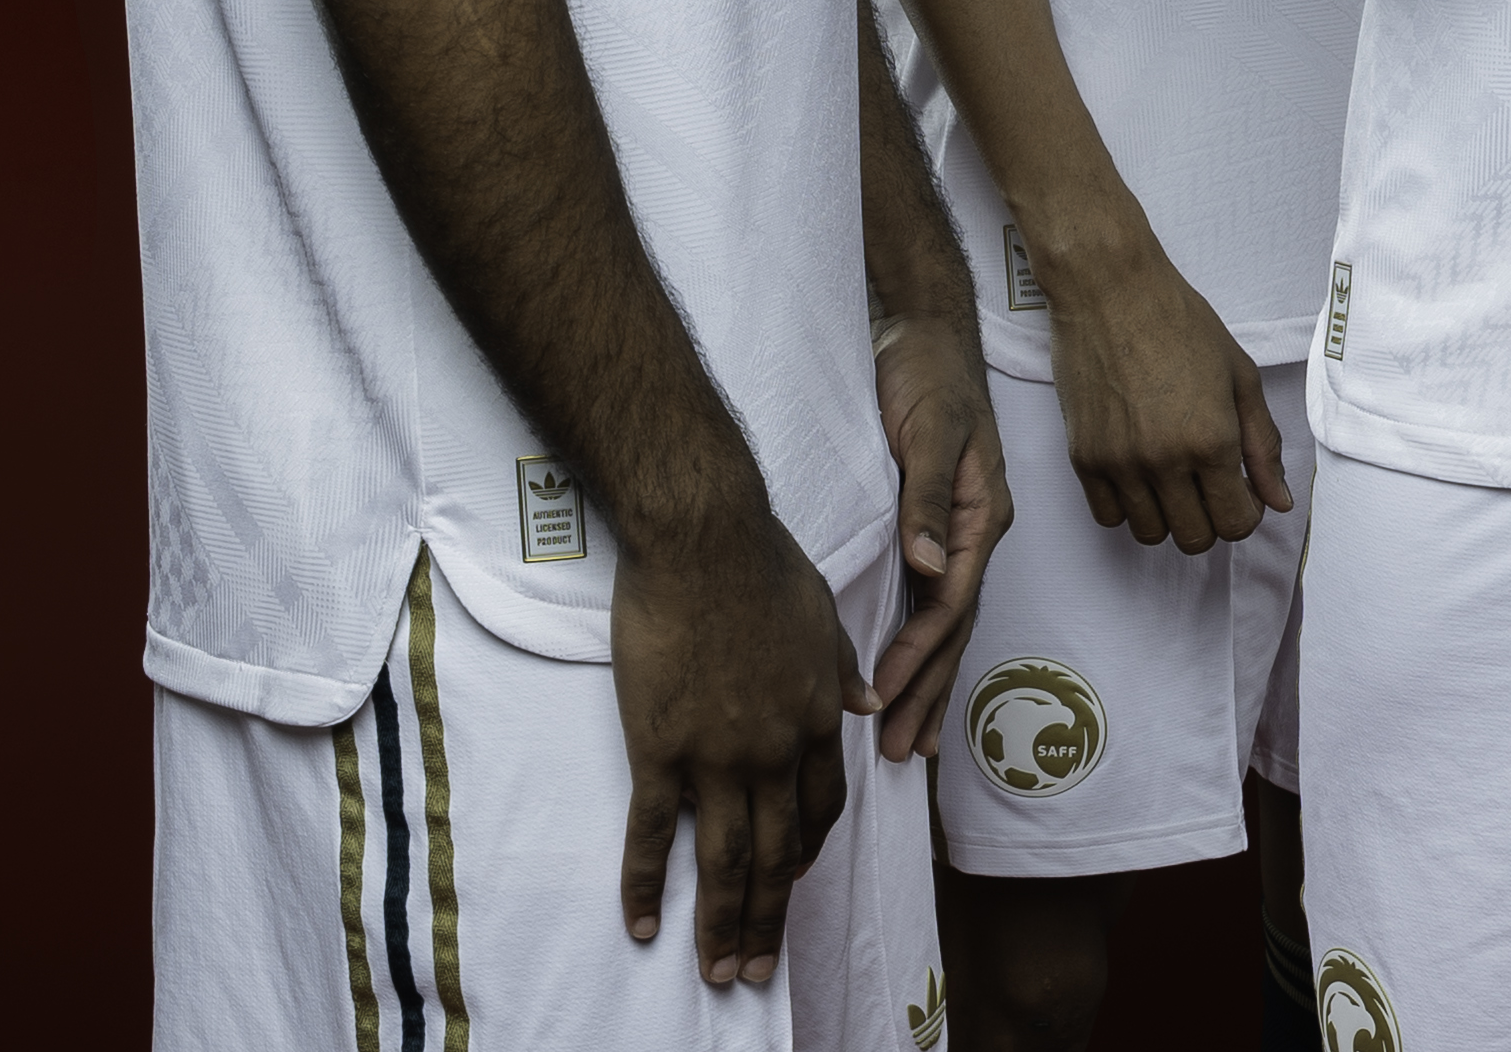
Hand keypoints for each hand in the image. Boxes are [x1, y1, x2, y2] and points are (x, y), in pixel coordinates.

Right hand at [612, 514, 867, 985]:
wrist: (703, 540)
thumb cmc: (764, 564)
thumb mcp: (825, 616)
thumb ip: (844, 669)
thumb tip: (866, 705)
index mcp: (819, 714)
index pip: (822, 805)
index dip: (809, 850)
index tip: (796, 880)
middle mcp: (775, 748)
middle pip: (778, 852)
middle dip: (769, 917)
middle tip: (758, 970)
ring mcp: (718, 754)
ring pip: (724, 859)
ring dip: (722, 923)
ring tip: (717, 971)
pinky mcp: (660, 749)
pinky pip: (654, 834)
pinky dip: (648, 886)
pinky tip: (644, 925)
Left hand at [871, 311, 1007, 761]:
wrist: (922, 330)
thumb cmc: (928, 373)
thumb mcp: (929, 429)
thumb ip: (926, 499)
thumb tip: (927, 565)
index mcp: (983, 513)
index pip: (952, 601)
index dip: (919, 654)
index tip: (882, 697)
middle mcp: (976, 533)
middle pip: (955, 628)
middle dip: (929, 691)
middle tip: (902, 754)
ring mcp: (957, 534)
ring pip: (944, 623)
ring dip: (927, 682)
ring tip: (907, 740)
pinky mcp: (933, 527)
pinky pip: (929, 600)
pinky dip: (918, 645)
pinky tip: (904, 675)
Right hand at [1042, 230, 1291, 553]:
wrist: (1110, 291)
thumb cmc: (1181, 323)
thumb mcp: (1240, 376)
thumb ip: (1263, 444)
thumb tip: (1279, 502)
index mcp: (1212, 440)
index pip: (1236, 523)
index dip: (1246, 514)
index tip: (1242, 491)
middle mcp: (1165, 462)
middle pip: (1195, 539)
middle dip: (1212, 520)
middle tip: (1211, 484)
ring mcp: (1119, 464)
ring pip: (1151, 535)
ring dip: (1170, 516)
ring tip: (1175, 477)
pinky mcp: (1083, 459)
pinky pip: (1108, 517)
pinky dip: (1130, 507)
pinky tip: (1142, 475)